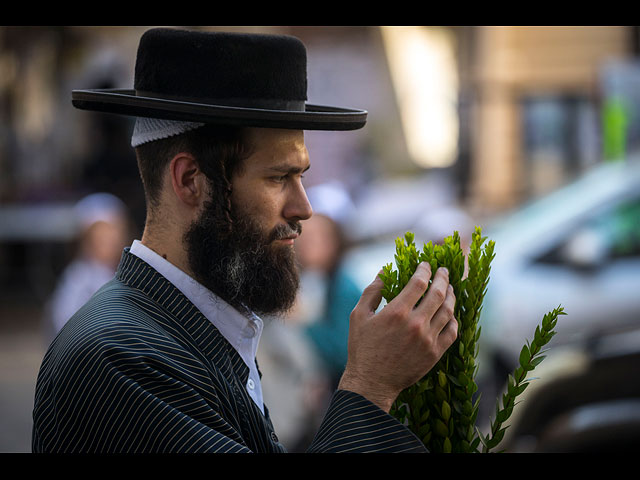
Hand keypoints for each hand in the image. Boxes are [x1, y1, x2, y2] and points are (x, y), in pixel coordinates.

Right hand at [338, 263, 457, 411]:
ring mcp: (428, 339)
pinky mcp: (435, 353)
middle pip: (438, 293)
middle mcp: (416, 324)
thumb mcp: (359, 315)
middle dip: (443, 278)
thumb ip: (372, 291)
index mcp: (396, 312)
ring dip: (451, 296)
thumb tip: (385, 270)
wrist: (372, 382)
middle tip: (443, 270)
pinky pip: (452, 331)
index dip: (424, 270)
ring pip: (448, 311)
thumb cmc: (362, 347)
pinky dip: (453, 319)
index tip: (426, 264)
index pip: (419, 282)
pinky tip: (450, 312)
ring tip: (450, 288)